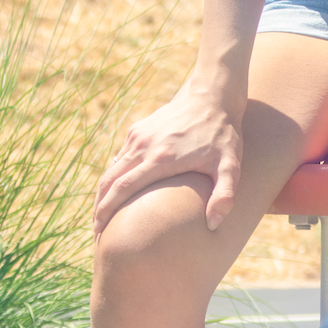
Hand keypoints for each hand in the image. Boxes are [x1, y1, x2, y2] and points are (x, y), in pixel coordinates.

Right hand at [93, 85, 243, 235]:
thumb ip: (225, 195)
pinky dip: (114, 177)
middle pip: (109, 181)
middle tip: (97, 232)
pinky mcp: (138, 130)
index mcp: (160, 158)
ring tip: (104, 216)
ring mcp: (138, 136)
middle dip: (99, 208)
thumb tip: (213, 225)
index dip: (108, 211)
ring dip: (104, 193)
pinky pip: (120, 157)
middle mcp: (142, 146)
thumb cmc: (223, 135)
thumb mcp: (230, 166)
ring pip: (112, 169)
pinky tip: (118, 192)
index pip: (123, 188)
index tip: (100, 231)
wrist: (212, 96)